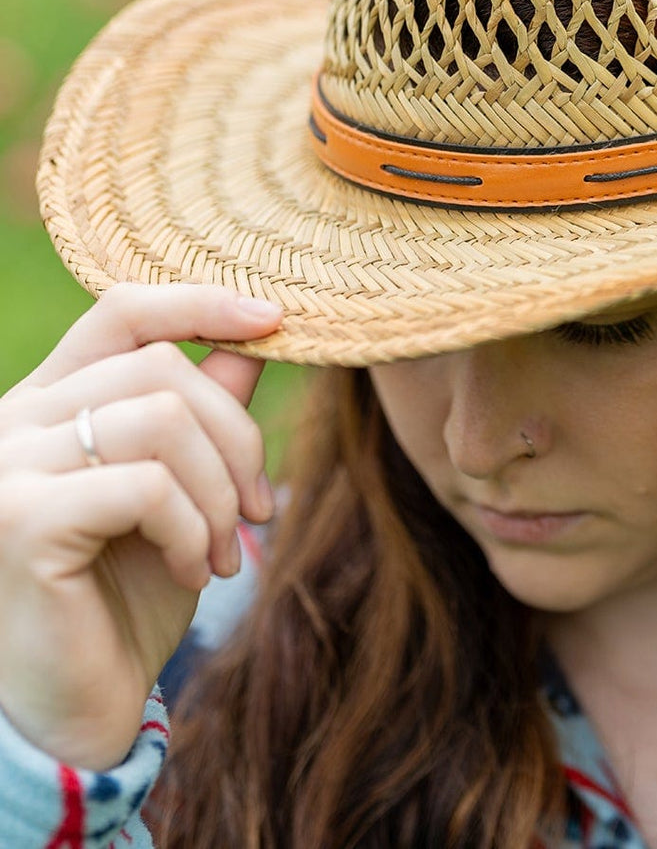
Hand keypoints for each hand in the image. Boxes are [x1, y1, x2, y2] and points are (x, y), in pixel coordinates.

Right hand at [0, 283, 281, 771]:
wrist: (77, 712)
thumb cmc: (125, 598)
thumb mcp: (183, 492)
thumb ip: (205, 413)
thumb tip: (255, 337)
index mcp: (48, 403)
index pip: (121, 311)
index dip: (200, 303)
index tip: (273, 318)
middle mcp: (14, 421)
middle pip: (160, 367)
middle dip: (236, 435)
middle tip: (258, 511)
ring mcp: (9, 467)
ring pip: (161, 420)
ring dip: (219, 491)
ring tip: (225, 551)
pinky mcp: (21, 520)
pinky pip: (147, 486)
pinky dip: (192, 527)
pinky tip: (192, 570)